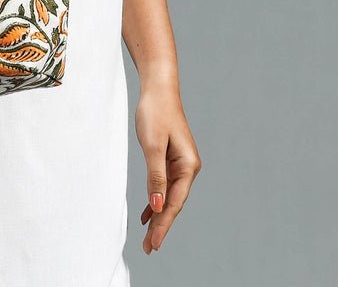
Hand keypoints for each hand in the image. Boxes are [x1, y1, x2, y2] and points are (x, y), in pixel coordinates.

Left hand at [135, 83, 201, 253]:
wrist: (158, 89)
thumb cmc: (155, 113)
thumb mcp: (152, 145)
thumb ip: (155, 176)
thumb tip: (158, 206)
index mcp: (188, 165)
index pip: (175, 202)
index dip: (163, 225)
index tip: (153, 244)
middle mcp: (188, 167)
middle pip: (174, 202)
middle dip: (161, 225)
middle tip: (149, 248)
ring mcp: (181, 163)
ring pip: (169, 195)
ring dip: (158, 215)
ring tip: (148, 238)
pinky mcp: (171, 158)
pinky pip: (164, 185)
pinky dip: (156, 199)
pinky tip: (149, 213)